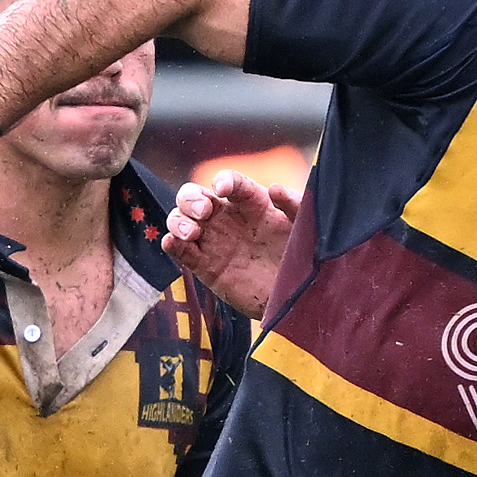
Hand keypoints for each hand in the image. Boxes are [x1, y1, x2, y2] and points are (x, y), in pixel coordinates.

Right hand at [163, 170, 294, 318]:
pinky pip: (179, 250)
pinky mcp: (204, 265)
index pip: (229, 181)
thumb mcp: (305, 226)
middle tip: (204, 212)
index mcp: (251, 202)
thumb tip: (274, 189)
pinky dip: (170, 243)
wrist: (296, 296)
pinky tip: (174, 242)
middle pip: (193, 196)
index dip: (222, 180)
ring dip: (178, 220)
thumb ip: (294, 205)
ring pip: (180, 219)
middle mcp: (226, 217)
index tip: (223, 190)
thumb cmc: (303, 255)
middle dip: (191, 198)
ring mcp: (212, 241)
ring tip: (192, 232)